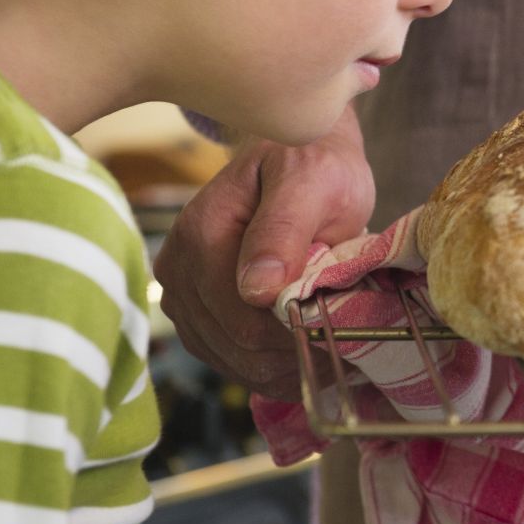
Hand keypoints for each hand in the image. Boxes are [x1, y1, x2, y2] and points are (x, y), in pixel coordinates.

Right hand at [151, 108, 375, 399]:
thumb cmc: (313, 163)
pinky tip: (302, 356)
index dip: (294, 337)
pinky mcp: (193, 309)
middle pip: (235, 344)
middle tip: (344, 351)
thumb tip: (256, 290)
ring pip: (229, 359)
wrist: (298, 156)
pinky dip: (265, 365)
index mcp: (202, 233)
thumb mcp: (312, 180)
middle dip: (291, 354)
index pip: (243, 318)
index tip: (340, 336)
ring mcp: (181, 292)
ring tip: (329, 355)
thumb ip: (285, 229)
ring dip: (280, 367)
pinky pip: (225, 356)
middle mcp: (179, 267)